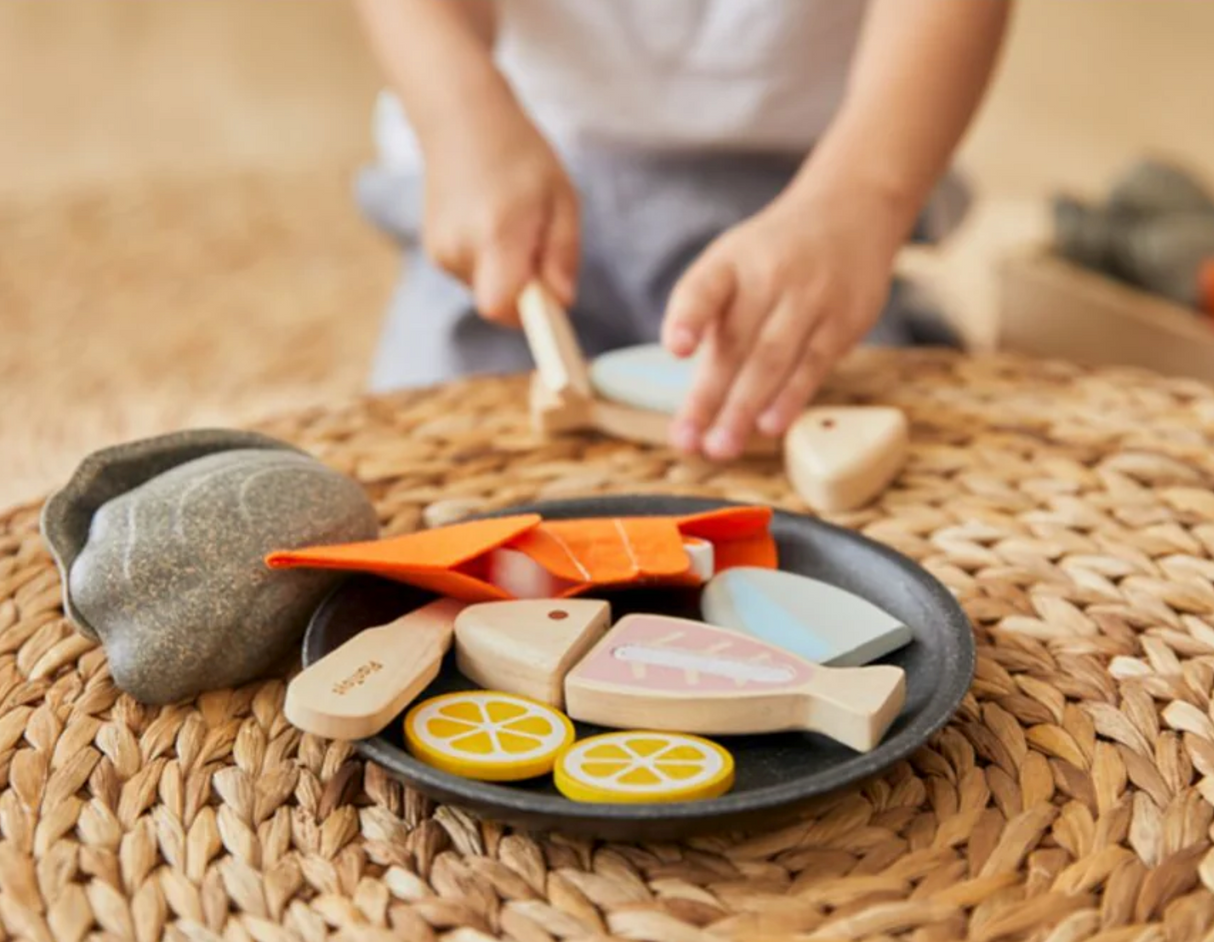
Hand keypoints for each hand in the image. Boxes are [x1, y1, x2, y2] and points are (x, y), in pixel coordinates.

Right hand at [420, 104, 578, 325]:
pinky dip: (492, 263)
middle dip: (527, 291)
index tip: (552, 306)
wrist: (462, 120)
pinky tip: (494, 225)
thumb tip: (563, 301)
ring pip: (488, 291)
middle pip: (501, 304)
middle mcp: (459, 247)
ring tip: (515, 226)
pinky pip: (474, 277)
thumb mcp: (561, 197)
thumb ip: (563, 253)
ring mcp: (440, 251)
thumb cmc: (519, 154)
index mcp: (495, 232)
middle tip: (540, 245)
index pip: (501, 306)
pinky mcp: (434, 252)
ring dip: (509, 274)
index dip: (530, 316)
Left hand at [661, 187, 902, 459]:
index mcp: (731, 261)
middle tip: (687, 440)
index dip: (689, 317)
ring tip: (721, 446)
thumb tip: (693, 389)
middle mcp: (770, 276)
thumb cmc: (775, 253)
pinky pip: (813, 365)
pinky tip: (770, 425)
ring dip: (744, 408)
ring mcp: (811, 298)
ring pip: (773, 360)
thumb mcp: (733, 262)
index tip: (676, 350)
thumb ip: (709, 317)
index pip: (705, 288)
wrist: (852, 210)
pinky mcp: (844, 320)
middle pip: (735, 344)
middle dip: (709, 397)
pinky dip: (791, 398)